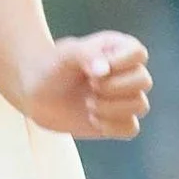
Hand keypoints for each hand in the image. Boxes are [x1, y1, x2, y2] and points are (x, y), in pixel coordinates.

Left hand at [23, 32, 151, 138]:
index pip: (139, 54)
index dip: (121, 64)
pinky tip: (92, 119)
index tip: (93, 70)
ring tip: (88, 103)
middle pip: (144, 81)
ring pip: (140, 105)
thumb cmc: (51, 66)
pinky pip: (132, 128)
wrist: (35, 93)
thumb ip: (85, 55)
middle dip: (115, 87)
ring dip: (111, 107)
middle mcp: (126, 72)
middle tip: (90, 86)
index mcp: (119, 49)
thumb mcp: (65, 54)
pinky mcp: (117, 120)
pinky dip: (112, 126)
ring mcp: (124, 97)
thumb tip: (104, 70)